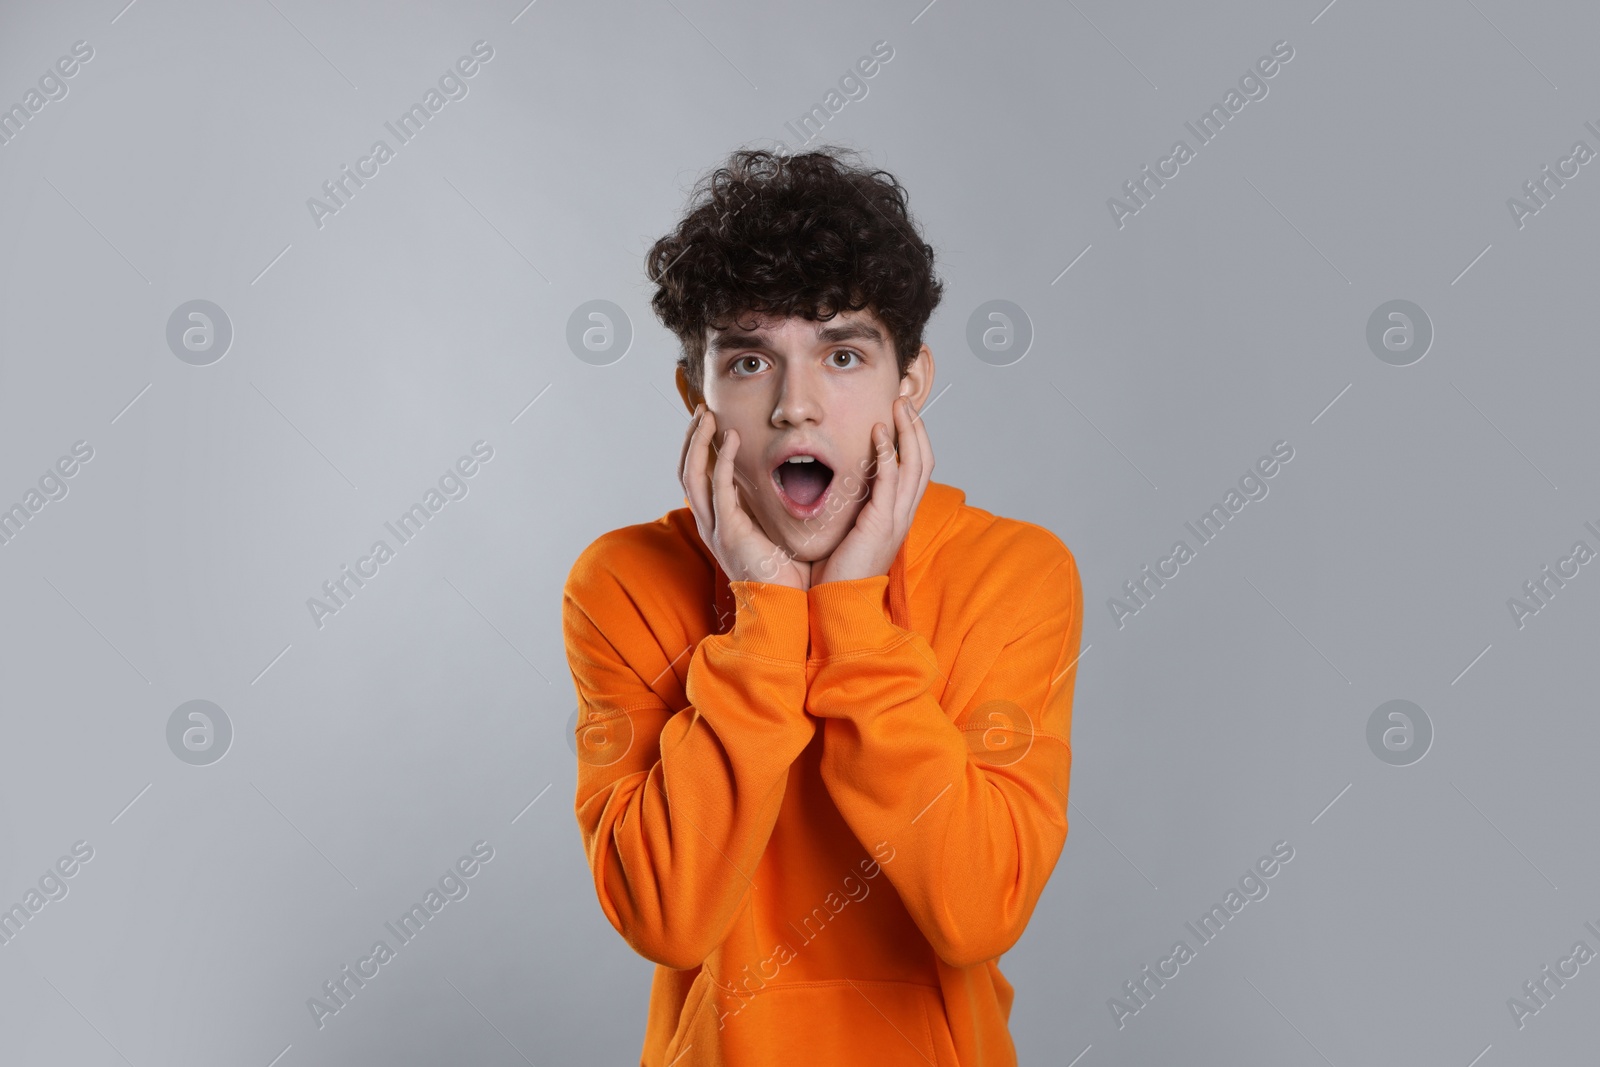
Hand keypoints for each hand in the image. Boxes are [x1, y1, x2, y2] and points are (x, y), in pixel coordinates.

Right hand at [680, 404, 811, 590]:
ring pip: (693, 475)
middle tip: (702, 411)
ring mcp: (715, 527)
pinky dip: (721, 459)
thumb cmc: (785, 574)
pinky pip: (718, 487)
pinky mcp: (728, 530)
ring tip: (707, 415)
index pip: (698, 478)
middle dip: (692, 439)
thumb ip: (766, 509)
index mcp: (718, 523)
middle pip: (687, 472)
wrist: (784, 606)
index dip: (699, 449)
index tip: (710, 423)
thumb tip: (779, 485)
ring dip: (698, 442)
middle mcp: (709, 524)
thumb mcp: (772, 532)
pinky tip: (730, 438)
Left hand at [808, 395, 932, 586]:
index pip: (915, 469)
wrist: (839, 604)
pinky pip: (891, 481)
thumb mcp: (851, 531)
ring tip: (898, 406)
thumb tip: (845, 484)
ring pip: (915, 465)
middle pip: (923, 461)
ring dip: (908, 431)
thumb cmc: (839, 572)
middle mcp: (903, 515)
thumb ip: (855, 507)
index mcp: (897, 516)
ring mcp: (896, 519)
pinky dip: (889, 453)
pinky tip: (880, 433)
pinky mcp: (881, 523)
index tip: (900, 415)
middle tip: (904, 400)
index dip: (913, 439)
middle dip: (916, 427)